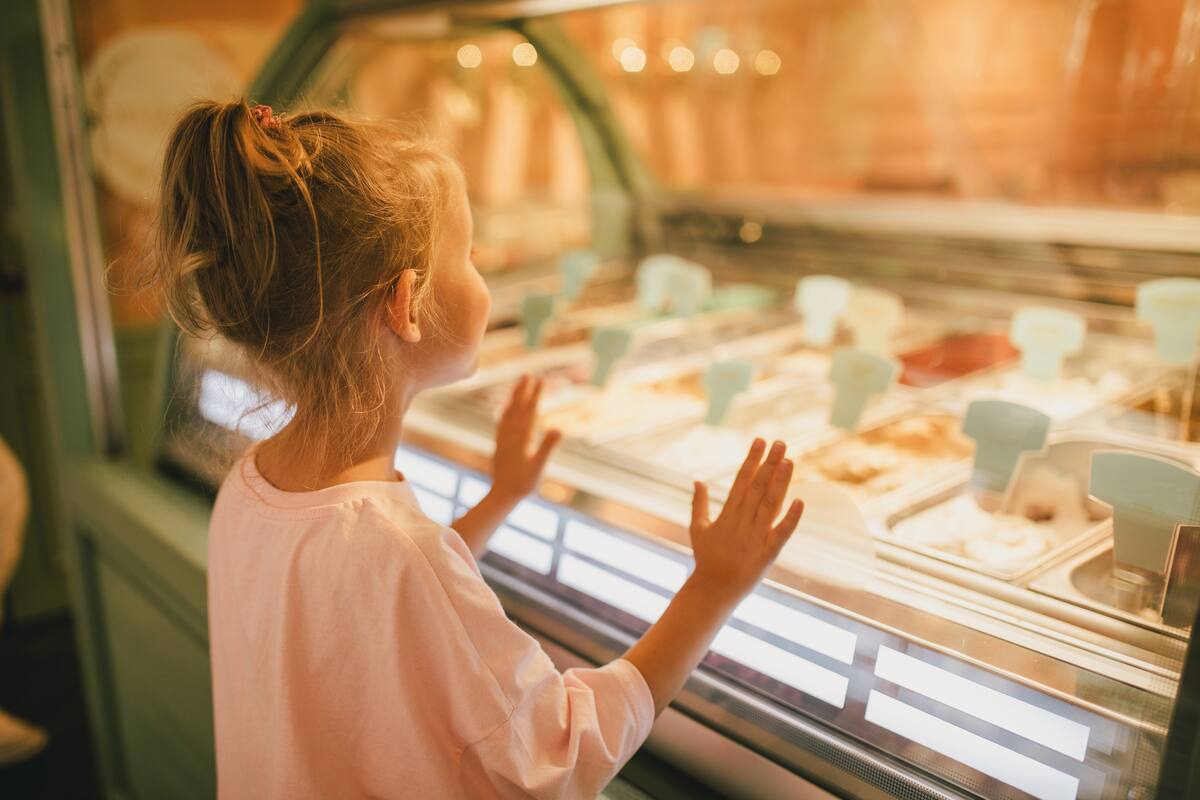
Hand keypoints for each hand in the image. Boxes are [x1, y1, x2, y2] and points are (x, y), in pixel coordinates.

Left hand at [491, 375, 561, 501]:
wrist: (502, 495)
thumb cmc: (523, 483)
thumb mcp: (538, 466)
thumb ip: (547, 447)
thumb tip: (559, 429)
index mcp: (521, 437)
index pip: (530, 410)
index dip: (536, 394)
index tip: (541, 379)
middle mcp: (510, 435)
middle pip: (517, 407)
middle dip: (523, 390)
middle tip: (528, 373)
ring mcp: (503, 439)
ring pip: (508, 413)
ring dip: (513, 397)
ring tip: (518, 384)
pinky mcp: (499, 445)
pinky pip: (501, 422)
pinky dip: (504, 411)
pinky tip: (505, 407)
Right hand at [689, 439, 803, 602]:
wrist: (714, 590)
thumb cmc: (706, 558)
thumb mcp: (697, 528)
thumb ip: (698, 503)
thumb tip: (697, 480)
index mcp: (727, 514)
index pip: (741, 480)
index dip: (751, 460)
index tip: (760, 441)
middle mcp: (741, 522)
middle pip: (757, 487)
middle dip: (769, 464)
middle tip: (781, 443)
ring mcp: (755, 537)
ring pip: (769, 504)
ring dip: (780, 482)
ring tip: (789, 461)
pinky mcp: (768, 553)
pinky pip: (781, 533)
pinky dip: (791, 518)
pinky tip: (800, 501)